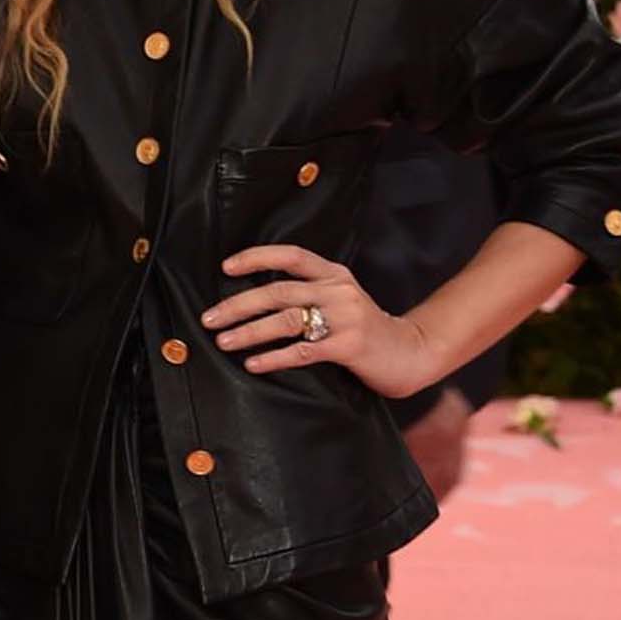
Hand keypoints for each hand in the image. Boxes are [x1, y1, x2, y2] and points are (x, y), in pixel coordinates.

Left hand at [202, 244, 435, 400]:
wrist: (411, 352)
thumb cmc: (367, 331)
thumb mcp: (342, 302)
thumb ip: (311, 295)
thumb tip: (258, 300)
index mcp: (335, 275)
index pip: (291, 256)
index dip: (257, 257)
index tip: (226, 267)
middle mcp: (338, 290)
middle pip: (278, 292)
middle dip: (238, 305)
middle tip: (209, 318)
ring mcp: (345, 317)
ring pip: (285, 320)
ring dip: (249, 331)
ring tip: (224, 341)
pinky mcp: (348, 346)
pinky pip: (302, 350)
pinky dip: (274, 357)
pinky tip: (253, 364)